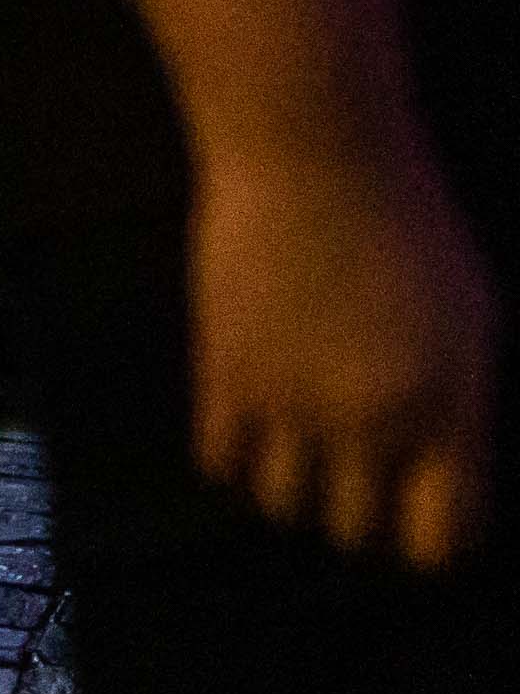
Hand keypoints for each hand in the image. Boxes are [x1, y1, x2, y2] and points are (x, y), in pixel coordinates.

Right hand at [193, 142, 495, 569]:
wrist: (313, 152)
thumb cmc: (409, 223)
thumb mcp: (473, 319)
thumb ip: (461, 403)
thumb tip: (441, 467)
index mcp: (449, 414)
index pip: (441, 542)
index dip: (427, 540)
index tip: (414, 514)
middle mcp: (374, 424)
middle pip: (357, 534)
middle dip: (357, 511)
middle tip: (352, 473)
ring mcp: (294, 400)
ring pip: (284, 506)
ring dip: (293, 488)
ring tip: (295, 449)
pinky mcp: (226, 369)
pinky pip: (220, 462)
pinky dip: (233, 458)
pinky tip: (247, 421)